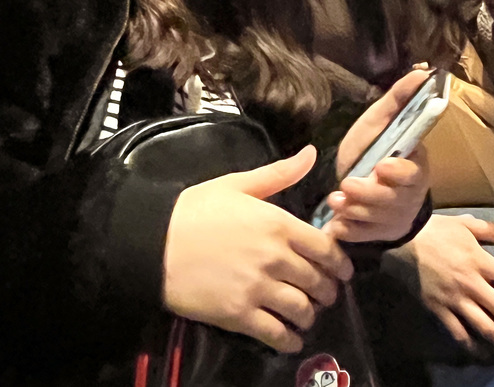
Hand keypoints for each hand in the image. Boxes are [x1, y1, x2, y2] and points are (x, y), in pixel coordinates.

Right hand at [162, 146, 353, 352]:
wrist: (152, 242)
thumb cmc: (195, 209)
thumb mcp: (238, 183)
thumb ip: (280, 173)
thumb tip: (312, 153)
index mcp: (278, 224)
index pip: (326, 249)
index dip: (339, 263)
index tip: (341, 271)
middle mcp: (275, 257)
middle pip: (318, 281)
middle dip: (327, 291)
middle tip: (325, 295)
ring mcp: (258, 288)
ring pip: (302, 309)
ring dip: (310, 315)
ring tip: (306, 316)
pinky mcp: (239, 315)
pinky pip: (276, 334)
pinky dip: (289, 340)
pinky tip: (290, 339)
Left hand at [327, 69, 430, 242]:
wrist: (362, 182)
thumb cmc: (374, 147)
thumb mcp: (382, 121)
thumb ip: (399, 99)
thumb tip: (421, 72)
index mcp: (415, 167)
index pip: (413, 173)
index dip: (398, 172)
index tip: (381, 165)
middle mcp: (410, 196)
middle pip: (393, 200)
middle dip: (369, 194)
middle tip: (347, 186)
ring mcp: (396, 218)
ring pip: (377, 219)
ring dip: (354, 210)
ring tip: (335, 201)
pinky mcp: (380, 235)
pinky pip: (364, 237)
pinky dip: (349, 231)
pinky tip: (336, 224)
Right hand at [399, 214, 493, 358]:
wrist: (401, 240)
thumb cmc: (435, 230)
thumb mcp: (465, 224)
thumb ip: (492, 231)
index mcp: (480, 262)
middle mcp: (471, 284)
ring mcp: (454, 300)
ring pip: (484, 327)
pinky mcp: (438, 309)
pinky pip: (457, 332)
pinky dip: (471, 345)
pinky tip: (482, 353)